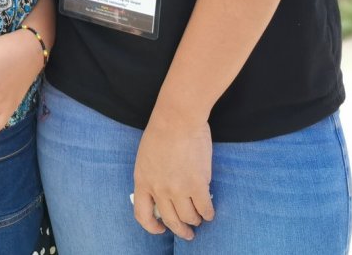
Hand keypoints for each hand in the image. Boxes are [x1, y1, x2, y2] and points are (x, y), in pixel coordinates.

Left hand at [131, 112, 214, 240]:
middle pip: (169, 220)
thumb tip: (162, 191)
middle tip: (188, 234)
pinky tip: (210, 212)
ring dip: (195, 221)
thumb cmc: (162, 130)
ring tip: (200, 219)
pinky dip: (208, 214)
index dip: (151, 226)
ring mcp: (178, 189)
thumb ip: (152, 175)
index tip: (160, 229)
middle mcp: (159, 189)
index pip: (142, 214)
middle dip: (180, 230)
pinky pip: (204, 209)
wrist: (177, 118)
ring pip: (188, 217)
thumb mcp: (146, 156)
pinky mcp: (197, 185)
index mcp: (142, 180)